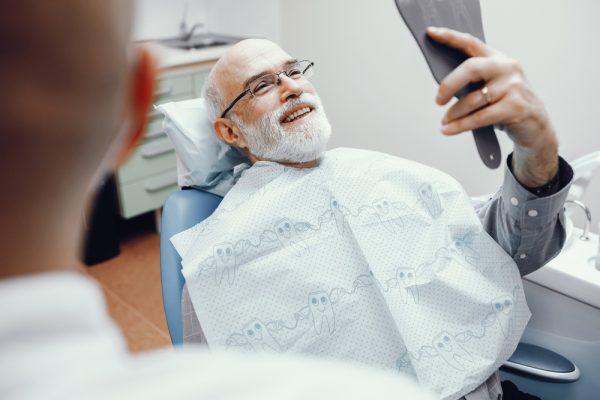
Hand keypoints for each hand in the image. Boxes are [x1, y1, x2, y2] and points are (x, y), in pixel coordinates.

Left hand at [427, 27, 557, 186]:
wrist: (536, 125)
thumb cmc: (508, 104)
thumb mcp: (493, 86)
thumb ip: (473, 81)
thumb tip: (443, 88)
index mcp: (497, 59)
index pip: (471, 43)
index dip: (450, 37)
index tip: (431, 33)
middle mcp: (507, 68)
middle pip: (471, 68)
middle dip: (449, 84)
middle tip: (438, 100)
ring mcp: (513, 86)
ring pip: (473, 99)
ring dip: (454, 113)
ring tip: (444, 122)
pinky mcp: (515, 107)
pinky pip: (479, 117)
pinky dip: (460, 125)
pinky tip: (448, 130)